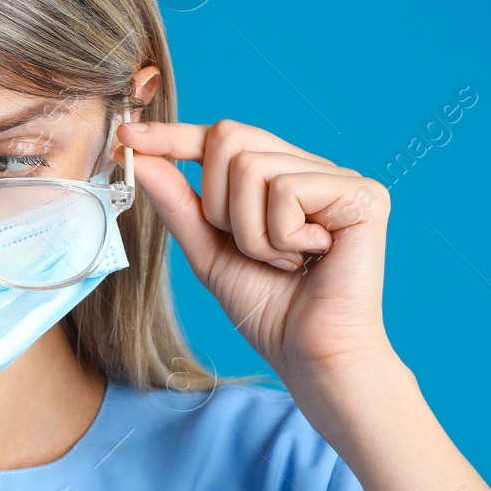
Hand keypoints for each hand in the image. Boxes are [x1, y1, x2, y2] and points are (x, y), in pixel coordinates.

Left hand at [117, 119, 395, 394]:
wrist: (311, 355)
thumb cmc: (269, 309)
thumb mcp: (208, 251)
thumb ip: (178, 202)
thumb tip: (139, 153)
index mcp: (279, 177)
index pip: (220, 137)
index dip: (174, 135)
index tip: (127, 135)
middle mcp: (310, 168)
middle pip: (230, 139)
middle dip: (218, 203)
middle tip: (251, 247)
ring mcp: (339, 177)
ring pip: (252, 168)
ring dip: (251, 231)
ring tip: (283, 259)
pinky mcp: (362, 194)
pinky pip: (287, 190)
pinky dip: (281, 236)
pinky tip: (310, 257)